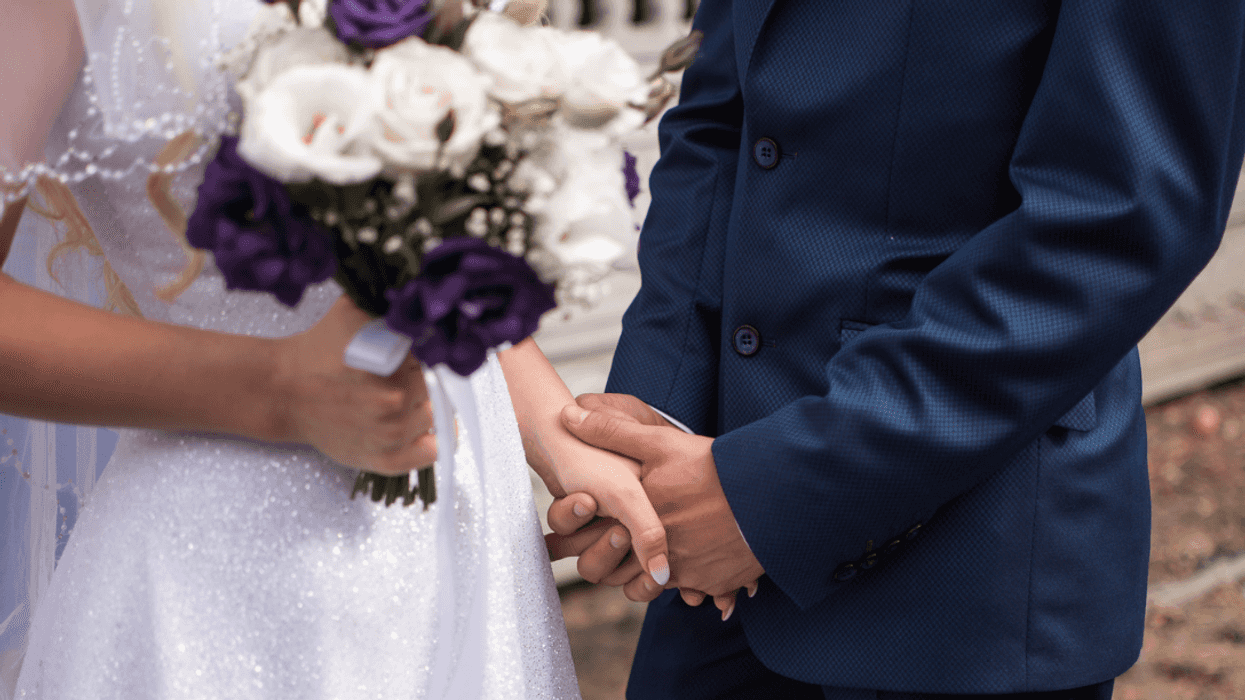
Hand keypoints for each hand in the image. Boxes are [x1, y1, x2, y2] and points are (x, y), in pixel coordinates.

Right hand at [272, 296, 436, 474]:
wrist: (282, 389)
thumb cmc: (317, 350)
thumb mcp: (353, 312)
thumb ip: (390, 305)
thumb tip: (418, 297)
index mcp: (394, 364)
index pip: (437, 358)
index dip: (431, 352)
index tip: (418, 352)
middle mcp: (395, 402)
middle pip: (438, 388)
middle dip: (427, 378)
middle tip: (405, 374)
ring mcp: (390, 435)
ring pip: (435, 418)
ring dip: (425, 406)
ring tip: (404, 397)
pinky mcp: (382, 459)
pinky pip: (427, 453)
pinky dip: (428, 441)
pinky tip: (418, 427)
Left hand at [559, 397, 763, 603]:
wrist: (773, 497)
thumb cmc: (714, 467)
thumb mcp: (661, 443)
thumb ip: (612, 431)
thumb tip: (568, 415)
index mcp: (633, 517)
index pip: (585, 537)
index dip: (571, 536)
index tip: (556, 537)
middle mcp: (652, 551)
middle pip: (609, 570)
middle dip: (603, 558)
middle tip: (603, 543)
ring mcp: (681, 571)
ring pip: (643, 586)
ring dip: (640, 574)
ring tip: (643, 553)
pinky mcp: (710, 583)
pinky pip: (687, 592)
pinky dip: (684, 580)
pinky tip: (688, 558)